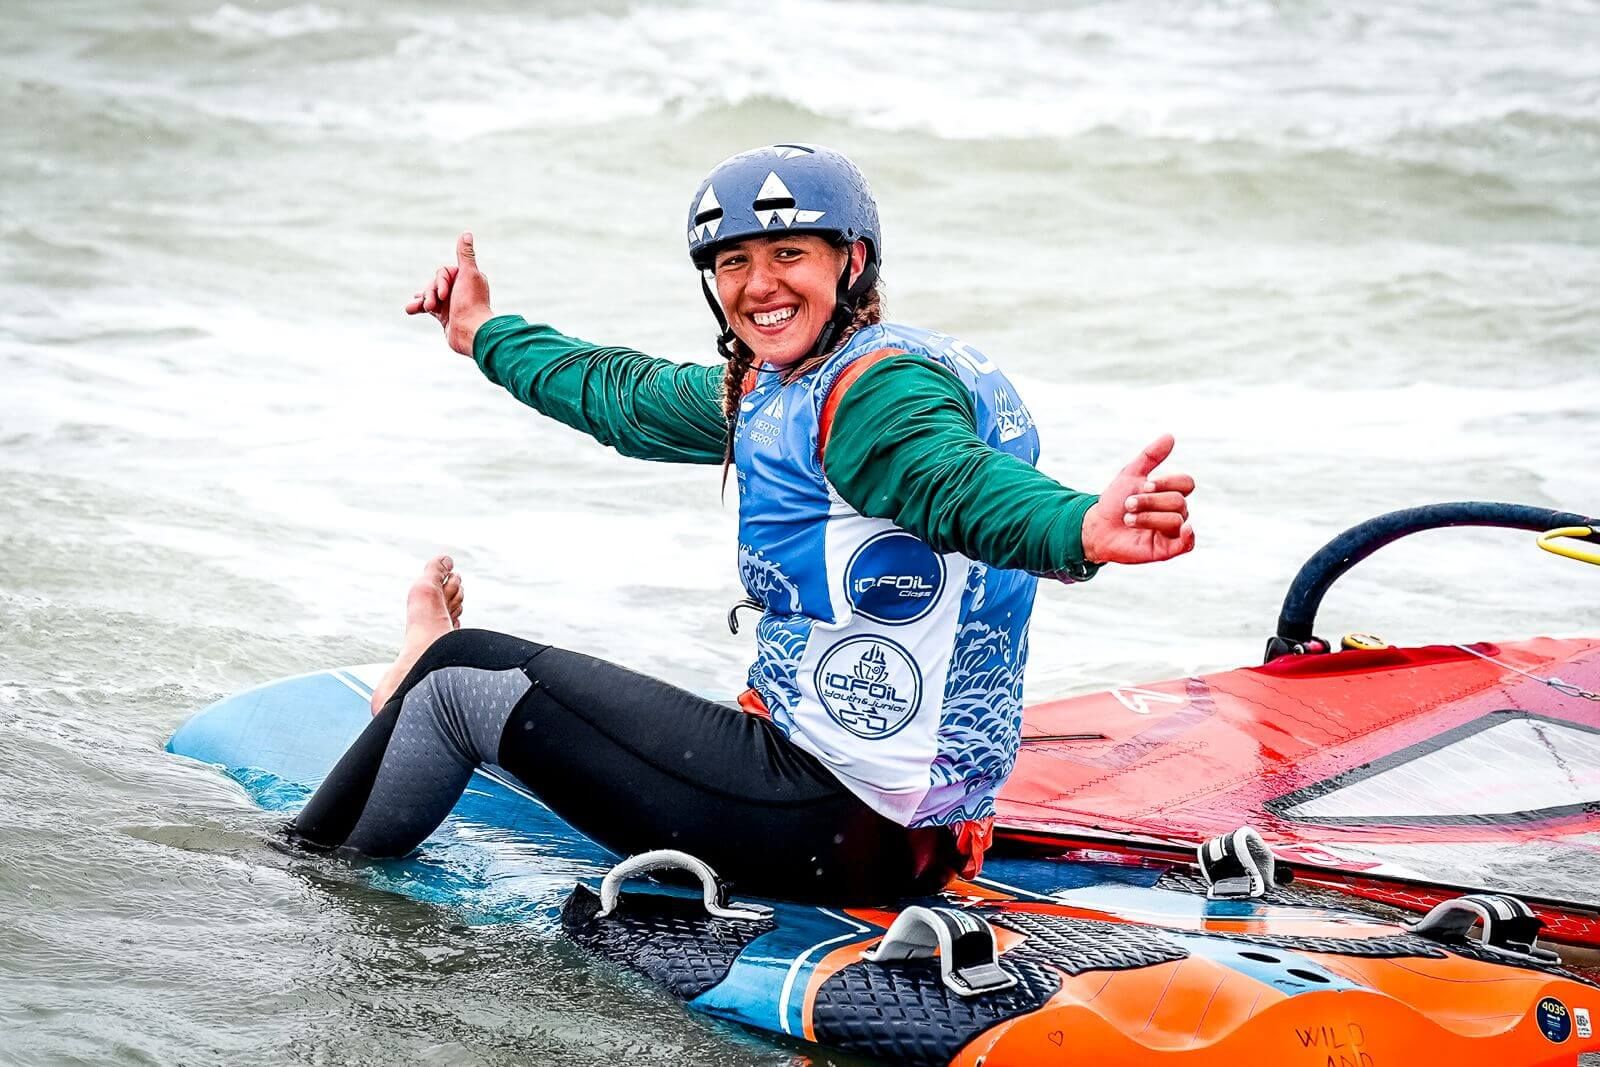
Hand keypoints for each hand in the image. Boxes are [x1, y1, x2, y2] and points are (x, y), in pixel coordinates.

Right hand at [405, 231, 494, 356]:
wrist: (471, 333)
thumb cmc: (471, 303)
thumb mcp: (468, 275)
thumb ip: (465, 255)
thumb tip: (466, 233)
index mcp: (467, 279)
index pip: (444, 272)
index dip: (440, 282)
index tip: (444, 295)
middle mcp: (460, 290)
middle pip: (435, 283)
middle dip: (430, 293)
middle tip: (433, 305)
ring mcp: (451, 303)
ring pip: (429, 294)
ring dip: (423, 299)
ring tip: (415, 308)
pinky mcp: (444, 316)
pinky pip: (427, 307)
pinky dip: (418, 307)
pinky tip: (410, 309)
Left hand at [1080, 434, 1195, 564]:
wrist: (1096, 527)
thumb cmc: (1114, 502)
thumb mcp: (1130, 475)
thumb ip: (1150, 456)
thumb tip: (1170, 436)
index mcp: (1169, 494)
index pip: (1186, 483)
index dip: (1167, 482)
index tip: (1144, 485)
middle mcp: (1174, 512)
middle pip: (1178, 501)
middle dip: (1150, 501)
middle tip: (1127, 505)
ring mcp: (1172, 532)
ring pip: (1177, 519)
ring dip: (1148, 517)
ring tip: (1128, 520)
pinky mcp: (1167, 550)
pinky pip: (1188, 544)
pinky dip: (1188, 536)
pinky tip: (1183, 529)